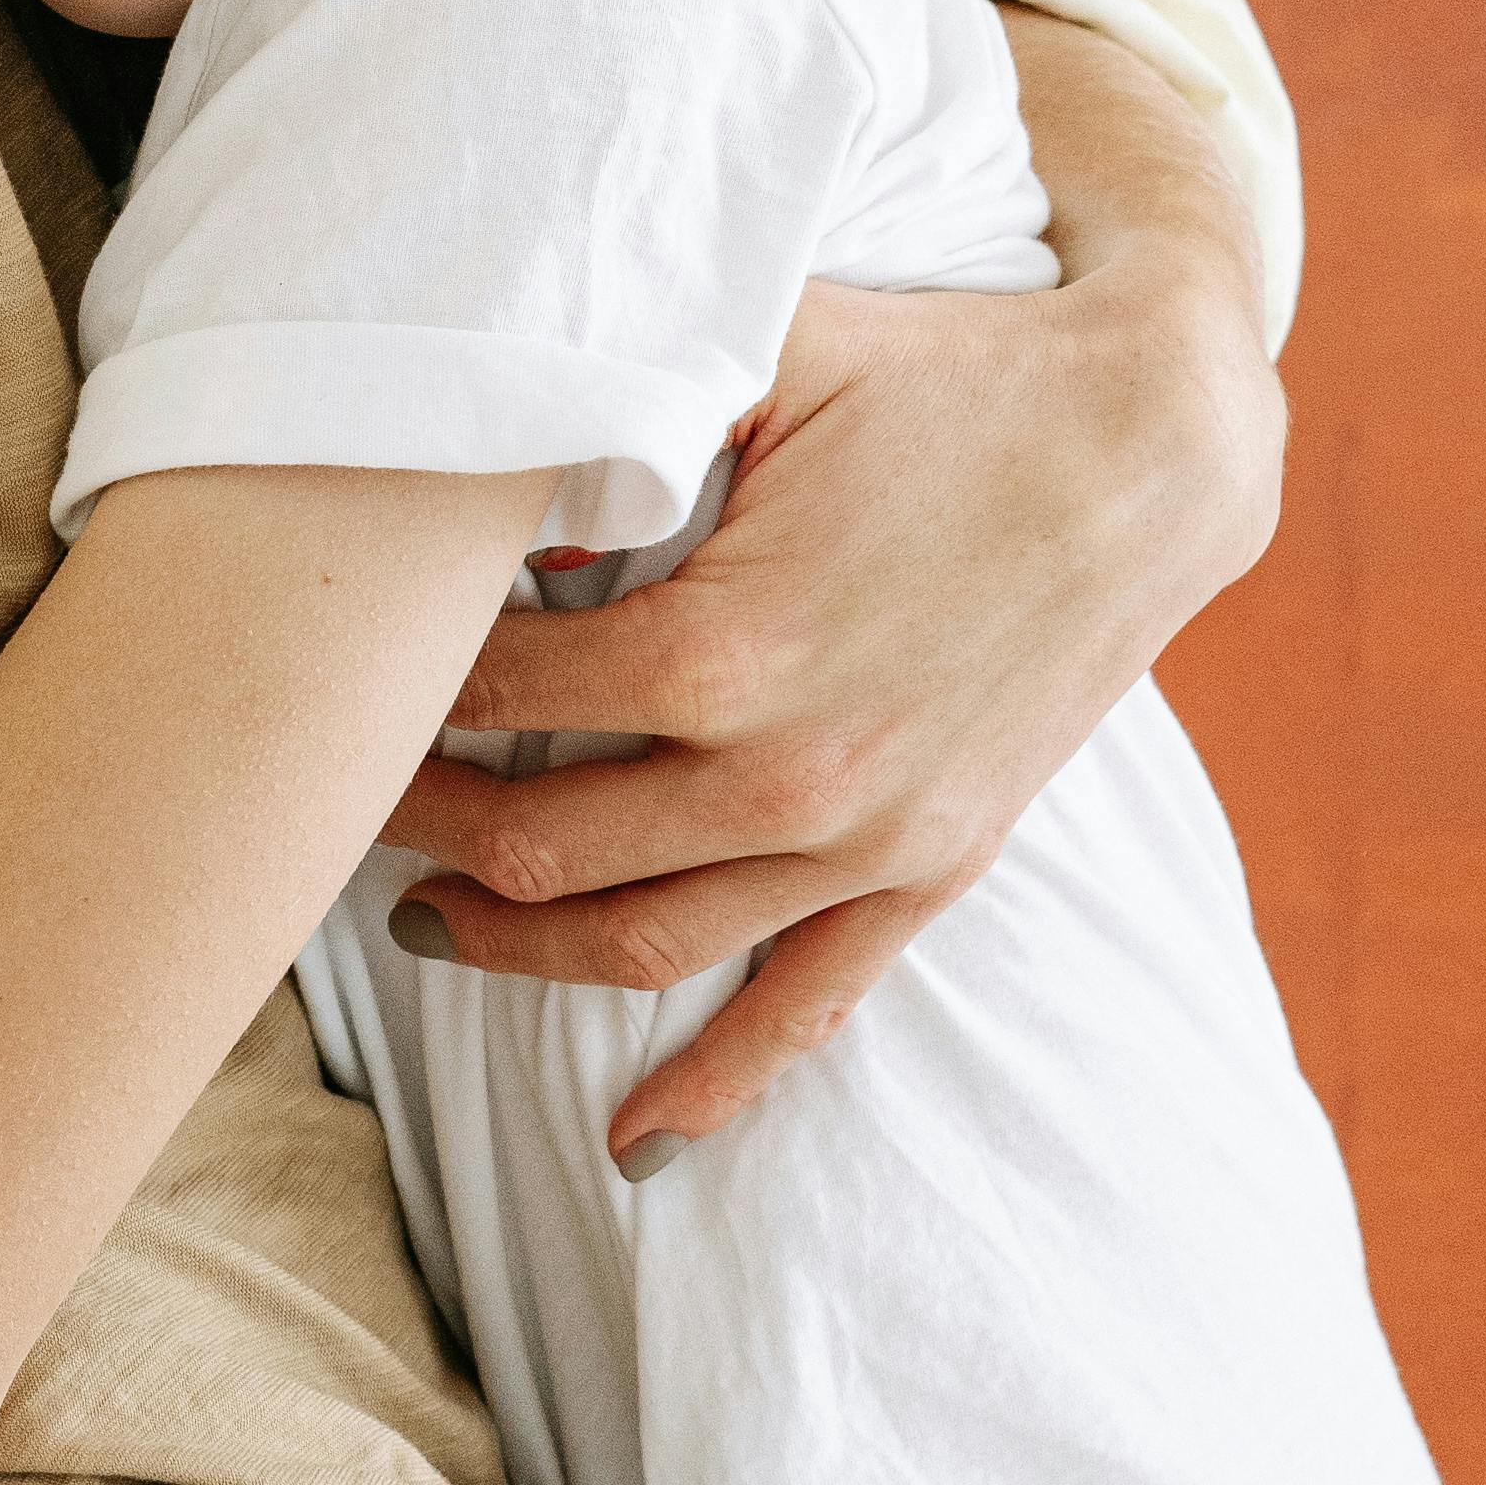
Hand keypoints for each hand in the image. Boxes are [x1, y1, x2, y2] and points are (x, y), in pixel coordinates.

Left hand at [382, 229, 1281, 1157]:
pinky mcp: (931, 868)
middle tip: (338, 797)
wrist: (1147, 444)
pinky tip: (635, 1144)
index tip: (337, 669)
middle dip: (420, 825)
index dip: (398, 686)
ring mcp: (863, 839)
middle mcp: (784, 772)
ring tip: (421, 920)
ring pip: (639, 943)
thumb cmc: (942, 374)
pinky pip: (806, 1007)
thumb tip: (476, 450)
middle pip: (536, 843)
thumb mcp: (765, 340)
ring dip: (513, 947)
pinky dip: (714, 1083)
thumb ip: (618, 388)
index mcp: (719, 646)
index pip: (494, 697)